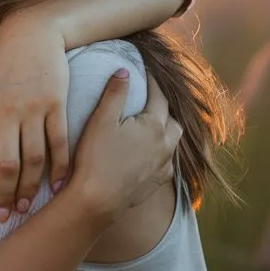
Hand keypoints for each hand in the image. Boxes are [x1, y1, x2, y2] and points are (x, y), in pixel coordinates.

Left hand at [0, 13, 69, 218]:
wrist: (32, 32)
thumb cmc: (2, 63)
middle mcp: (7, 113)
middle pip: (5, 164)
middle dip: (1, 194)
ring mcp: (34, 110)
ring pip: (32, 159)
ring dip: (28, 188)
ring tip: (23, 208)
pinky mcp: (57, 105)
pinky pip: (59, 142)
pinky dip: (59, 167)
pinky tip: (55, 186)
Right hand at [67, 70, 181, 220]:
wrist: (97, 200)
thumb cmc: (96, 157)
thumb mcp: (101, 119)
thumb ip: (115, 93)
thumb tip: (125, 70)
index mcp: (153, 126)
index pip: (158, 96)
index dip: (152, 82)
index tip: (146, 71)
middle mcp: (165, 145)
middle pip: (173, 120)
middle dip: (164, 107)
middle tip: (151, 100)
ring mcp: (163, 166)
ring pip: (174, 142)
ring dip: (167, 130)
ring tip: (154, 125)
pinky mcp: (157, 182)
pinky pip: (168, 162)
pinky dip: (163, 152)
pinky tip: (152, 154)